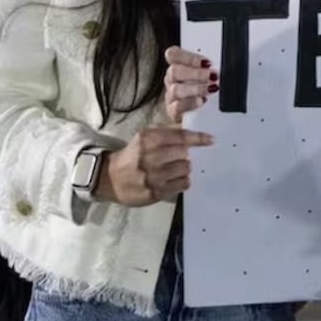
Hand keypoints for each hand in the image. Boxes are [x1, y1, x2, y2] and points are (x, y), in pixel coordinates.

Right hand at [94, 125, 212, 206]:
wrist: (110, 178)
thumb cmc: (134, 154)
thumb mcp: (146, 137)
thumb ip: (168, 131)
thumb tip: (192, 128)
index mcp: (147, 139)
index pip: (179, 136)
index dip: (198, 138)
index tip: (210, 140)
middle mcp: (148, 157)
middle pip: (184, 153)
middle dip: (187, 155)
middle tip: (183, 157)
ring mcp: (151, 176)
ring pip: (185, 169)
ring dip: (185, 168)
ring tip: (177, 168)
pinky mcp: (154, 192)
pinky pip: (181, 185)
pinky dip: (183, 181)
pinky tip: (176, 179)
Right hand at [163, 46, 215, 122]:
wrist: (209, 112)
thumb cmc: (211, 85)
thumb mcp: (212, 71)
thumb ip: (212, 64)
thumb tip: (226, 59)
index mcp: (179, 64)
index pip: (173, 55)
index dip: (188, 57)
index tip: (207, 62)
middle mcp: (172, 79)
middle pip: (174, 71)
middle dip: (196, 73)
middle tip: (213, 76)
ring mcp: (172, 95)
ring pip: (175, 89)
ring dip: (195, 88)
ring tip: (211, 89)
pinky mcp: (173, 111)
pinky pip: (176, 107)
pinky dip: (190, 103)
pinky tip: (202, 101)